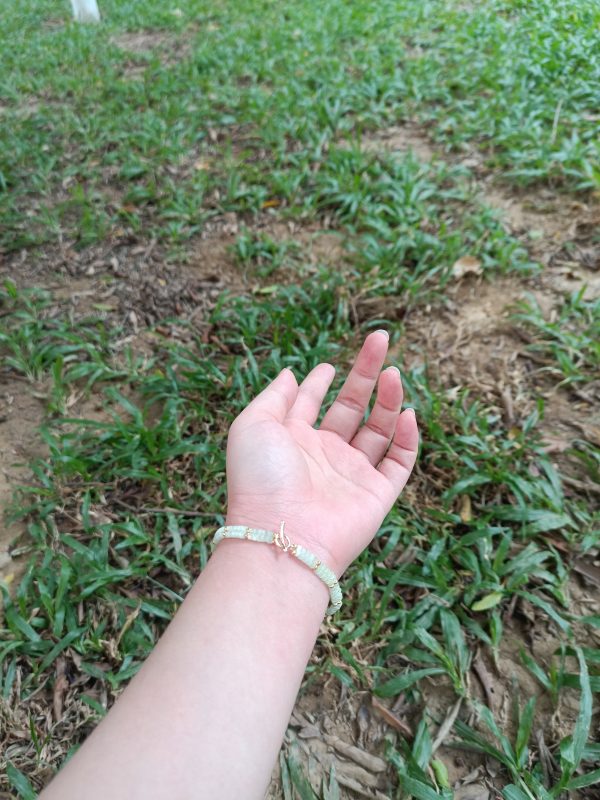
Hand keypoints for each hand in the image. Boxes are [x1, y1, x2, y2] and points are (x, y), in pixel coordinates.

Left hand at [225, 331, 418, 575]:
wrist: (281, 535)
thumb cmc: (260, 479)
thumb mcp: (252, 425)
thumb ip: (273, 397)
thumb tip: (289, 372)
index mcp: (293, 440)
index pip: (312, 405)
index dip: (321, 383)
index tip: (329, 365)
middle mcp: (324, 456)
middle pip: (351, 408)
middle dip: (366, 373)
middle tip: (380, 339)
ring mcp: (351, 475)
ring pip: (378, 430)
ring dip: (388, 399)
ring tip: (393, 373)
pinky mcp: (377, 494)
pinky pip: (399, 462)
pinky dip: (407, 438)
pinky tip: (406, 413)